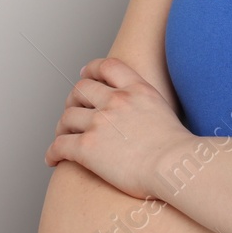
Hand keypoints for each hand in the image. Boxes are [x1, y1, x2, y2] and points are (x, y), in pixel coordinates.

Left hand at [44, 57, 194, 200]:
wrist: (176, 167)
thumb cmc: (179, 152)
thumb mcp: (166, 114)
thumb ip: (148, 108)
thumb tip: (143, 122)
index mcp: (137, 89)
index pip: (107, 66)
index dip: (91, 69)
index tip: (84, 75)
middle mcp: (116, 100)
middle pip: (82, 89)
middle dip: (73, 99)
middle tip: (72, 111)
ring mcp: (100, 122)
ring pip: (68, 116)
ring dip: (62, 127)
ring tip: (62, 137)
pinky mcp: (87, 147)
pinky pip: (60, 145)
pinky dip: (52, 152)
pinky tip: (52, 160)